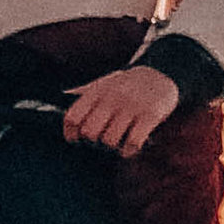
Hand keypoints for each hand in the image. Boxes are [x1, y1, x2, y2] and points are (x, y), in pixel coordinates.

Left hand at [63, 63, 179, 158]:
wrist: (163, 73)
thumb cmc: (127, 84)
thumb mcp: (104, 82)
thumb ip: (84, 93)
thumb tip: (60, 99)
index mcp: (97, 91)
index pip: (72, 117)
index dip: (71, 133)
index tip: (76, 140)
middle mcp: (112, 98)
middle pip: (89, 132)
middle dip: (93, 141)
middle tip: (101, 140)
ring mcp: (131, 106)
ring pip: (109, 140)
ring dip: (113, 146)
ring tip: (118, 141)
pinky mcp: (150, 115)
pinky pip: (132, 142)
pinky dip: (129, 150)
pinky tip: (130, 147)